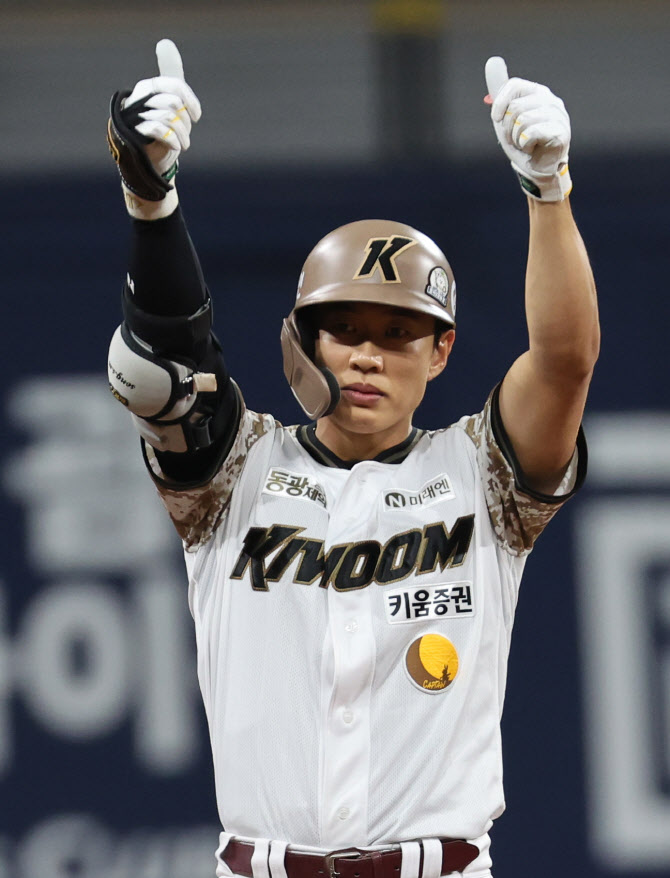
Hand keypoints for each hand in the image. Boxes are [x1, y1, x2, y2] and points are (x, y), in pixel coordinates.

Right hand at [122, 39, 201, 175]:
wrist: (149, 159)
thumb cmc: (162, 128)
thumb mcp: (170, 100)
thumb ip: (171, 76)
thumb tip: (164, 42)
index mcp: (148, 87)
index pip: (174, 85)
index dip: (190, 100)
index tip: (196, 116)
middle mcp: (139, 98)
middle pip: (173, 103)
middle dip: (185, 122)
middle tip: (185, 134)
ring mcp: (135, 116)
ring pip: (169, 117)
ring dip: (182, 135)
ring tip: (182, 143)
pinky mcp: (135, 134)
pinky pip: (161, 130)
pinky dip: (173, 139)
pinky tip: (174, 145)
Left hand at [485, 56, 571, 201]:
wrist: (539, 168)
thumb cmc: (523, 143)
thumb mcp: (506, 118)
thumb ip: (501, 94)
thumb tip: (492, 61)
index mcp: (537, 92)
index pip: (514, 85)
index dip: (500, 103)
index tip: (496, 118)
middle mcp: (550, 99)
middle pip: (515, 108)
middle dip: (508, 128)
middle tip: (516, 137)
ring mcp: (558, 115)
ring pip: (521, 121)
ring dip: (516, 138)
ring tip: (525, 143)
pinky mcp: (561, 132)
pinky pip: (530, 133)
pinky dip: (525, 145)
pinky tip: (533, 148)